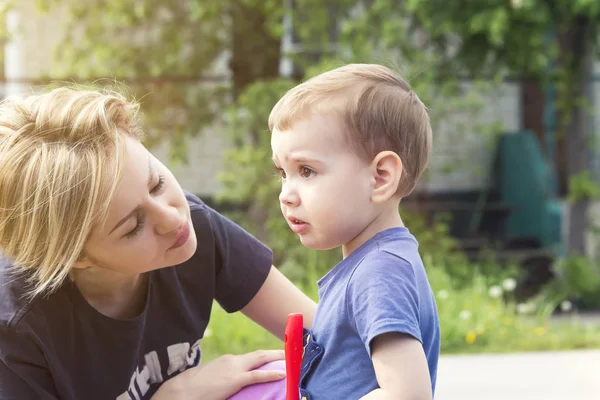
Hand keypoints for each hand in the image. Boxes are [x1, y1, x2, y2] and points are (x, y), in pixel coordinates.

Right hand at [152, 349, 285, 399]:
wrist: (180, 391)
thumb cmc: (191, 389)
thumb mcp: (210, 380)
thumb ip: (223, 379)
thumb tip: (228, 385)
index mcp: (227, 361)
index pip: (251, 357)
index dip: (265, 357)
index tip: (276, 357)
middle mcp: (232, 361)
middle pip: (260, 355)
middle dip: (276, 354)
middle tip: (291, 354)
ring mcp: (234, 369)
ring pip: (261, 361)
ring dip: (278, 360)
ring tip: (291, 361)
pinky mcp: (235, 380)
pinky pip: (257, 376)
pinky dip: (272, 374)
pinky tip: (283, 374)